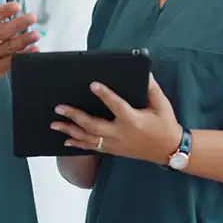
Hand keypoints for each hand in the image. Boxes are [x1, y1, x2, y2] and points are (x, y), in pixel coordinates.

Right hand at [0, 0, 39, 94]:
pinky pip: (10, 63)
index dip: (3, 11)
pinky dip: (23, 56)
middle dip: (18, 24)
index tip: (17, 6)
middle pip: (1, 33)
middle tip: (32, 17)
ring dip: (24, 41)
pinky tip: (34, 50)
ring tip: (36, 34)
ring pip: (8, 48)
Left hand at [50, 73, 182, 164]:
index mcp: (133, 120)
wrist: (168, 149)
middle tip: (59, 108)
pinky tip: (65, 141)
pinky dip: (78, 144)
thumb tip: (144, 72)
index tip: (93, 84)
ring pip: (89, 138)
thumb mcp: (161, 104)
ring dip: (70, 130)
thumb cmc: (165, 124)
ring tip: (54, 123)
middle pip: (93, 125)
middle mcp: (121, 133)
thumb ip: (151, 88)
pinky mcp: (113, 150)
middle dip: (75, 116)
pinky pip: (92, 147)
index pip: (117, 106)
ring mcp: (115, 144)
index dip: (105, 95)